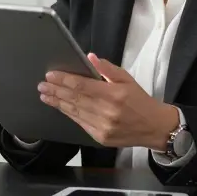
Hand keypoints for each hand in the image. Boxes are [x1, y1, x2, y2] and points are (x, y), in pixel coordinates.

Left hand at [38, 53, 179, 149]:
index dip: (64, 80)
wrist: (154, 127)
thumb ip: (107, 68)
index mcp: (114, 94)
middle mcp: (107, 112)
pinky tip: (60, 107)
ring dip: (58, 103)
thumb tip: (90, 57)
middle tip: (42, 85)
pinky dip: (68, 114)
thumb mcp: (127, 79)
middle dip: (56, 91)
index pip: (82, 86)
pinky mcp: (100, 138)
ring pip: (74, 112)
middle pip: (75, 99)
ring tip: (45, 95)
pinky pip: (80, 123)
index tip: (50, 75)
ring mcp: (103, 127)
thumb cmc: (140, 100)